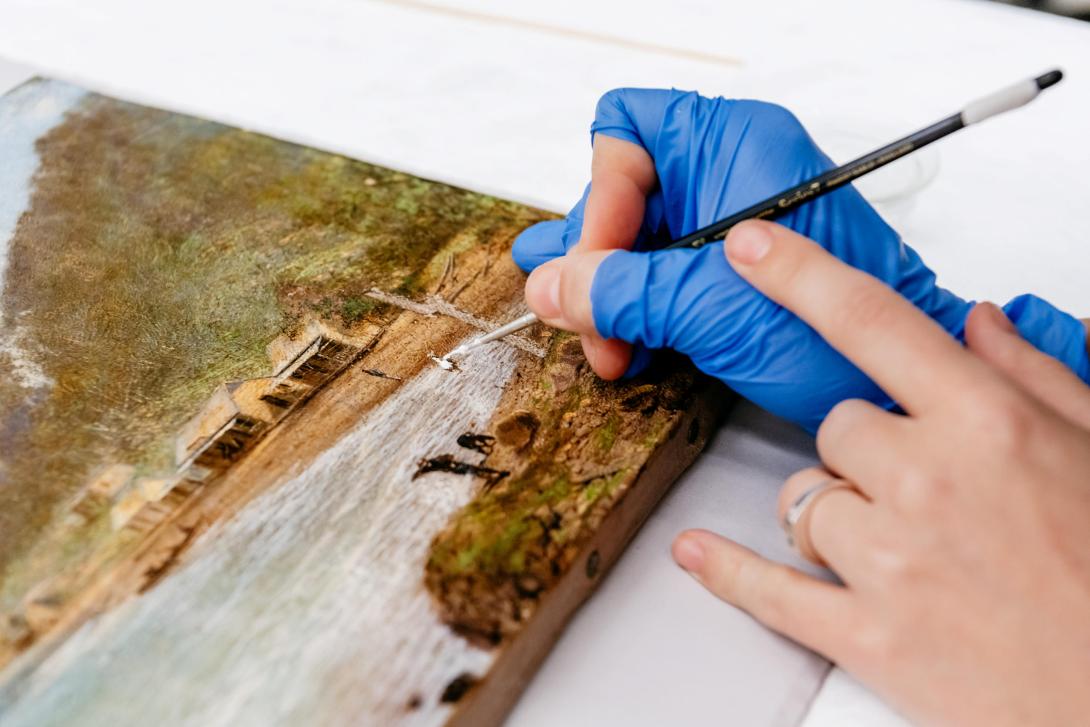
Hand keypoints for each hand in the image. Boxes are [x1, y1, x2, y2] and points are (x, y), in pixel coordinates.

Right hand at [518, 88, 1089, 431]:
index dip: (602, 194)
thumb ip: (622, 292)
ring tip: (598, 342)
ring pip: (633, 243)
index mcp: (731, 145)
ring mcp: (726, 222)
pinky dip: (637, 312)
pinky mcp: (728, 271)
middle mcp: (725, 173)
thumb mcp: (709, 308)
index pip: (627, 130)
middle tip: (581, 315)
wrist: (896, 389)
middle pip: (622, 193)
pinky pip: (659, 277)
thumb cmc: (837, 333)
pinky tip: (622, 347)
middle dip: (597, 261)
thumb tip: (550, 288)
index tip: (598, 261)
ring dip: (609, 296)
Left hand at [671, 221, 1089, 725]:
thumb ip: (1036, 379)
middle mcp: (928, 483)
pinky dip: (727, 572)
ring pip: (803, 499)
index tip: (749, 247)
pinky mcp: (869, 638)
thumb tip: (980, 325)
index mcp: (990, 425)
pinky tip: (699, 554)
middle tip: (917, 481)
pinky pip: (770, 591)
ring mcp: (890, 563)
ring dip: (833, 512)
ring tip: (901, 542)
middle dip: (863, 447)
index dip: (798, 275)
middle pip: (833, 425)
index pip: (870, 321)